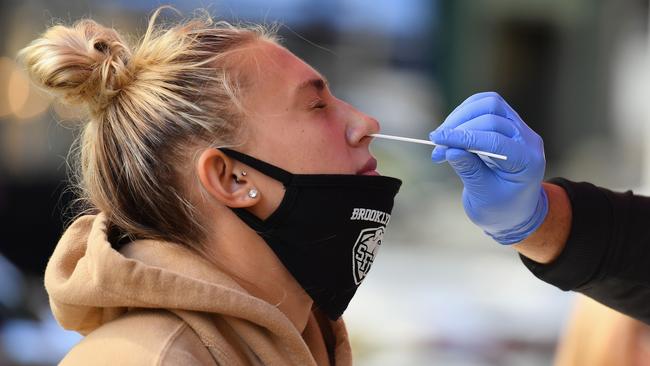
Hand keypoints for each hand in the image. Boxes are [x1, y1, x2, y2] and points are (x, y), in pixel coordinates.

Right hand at [429, 92, 547, 243]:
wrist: (514, 210)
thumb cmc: (500, 209)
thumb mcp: (483, 196)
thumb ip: (469, 171)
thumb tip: (450, 149)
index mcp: (527, 162)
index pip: (494, 140)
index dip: (463, 137)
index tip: (437, 140)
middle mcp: (527, 140)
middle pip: (492, 116)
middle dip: (459, 128)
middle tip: (437, 145)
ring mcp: (519, 128)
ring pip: (489, 104)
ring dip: (461, 116)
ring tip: (443, 136)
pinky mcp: (507, 123)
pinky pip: (486, 105)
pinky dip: (465, 113)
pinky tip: (452, 129)